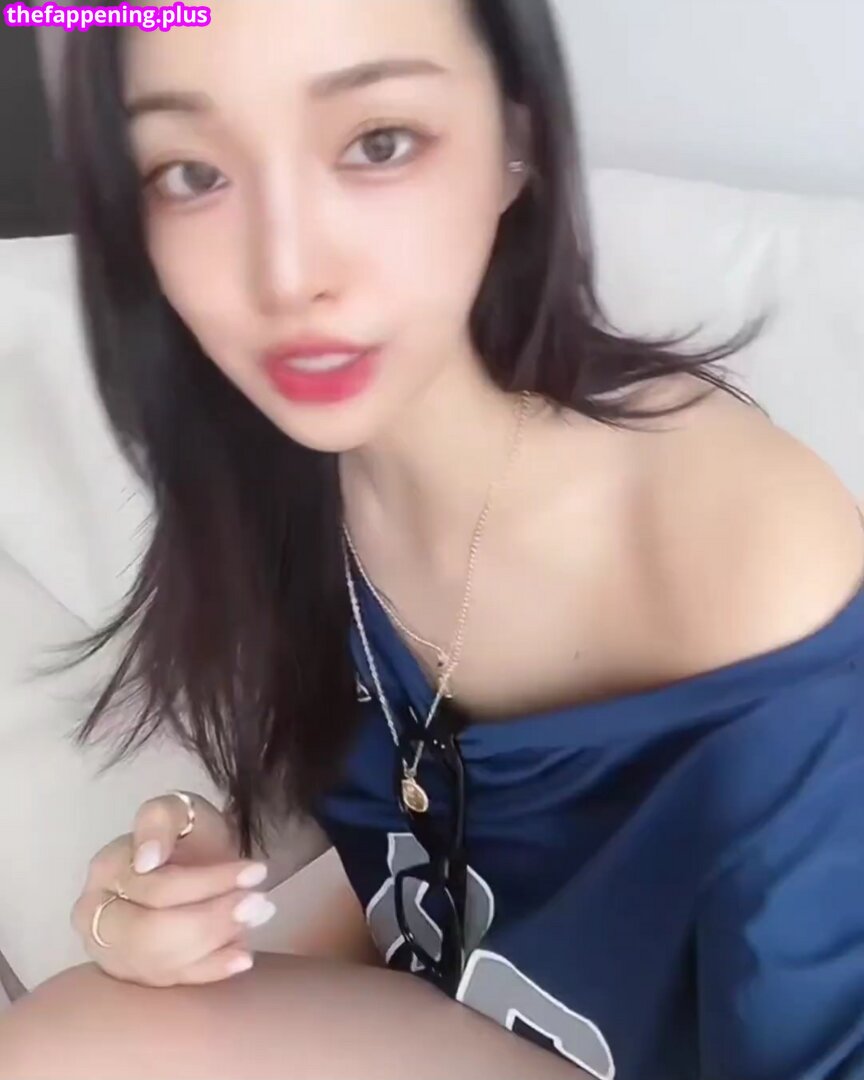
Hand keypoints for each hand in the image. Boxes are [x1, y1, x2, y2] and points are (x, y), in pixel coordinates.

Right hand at [71, 792, 275, 986]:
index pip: (156, 889)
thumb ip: (159, 821)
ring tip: (258, 917)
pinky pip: (170, 983)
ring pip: (160, 963)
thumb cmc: (185, 833)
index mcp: (106, 870)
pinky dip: (209, 971)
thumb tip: (146, 860)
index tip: (257, 871)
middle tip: (260, 904)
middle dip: (211, 922)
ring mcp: (112, 952)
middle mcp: (97, 917)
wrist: (191, 860)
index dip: (207, 883)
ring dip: (215, 944)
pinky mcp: (133, 975)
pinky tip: (243, 957)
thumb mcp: (177, 810)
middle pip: (151, 936)